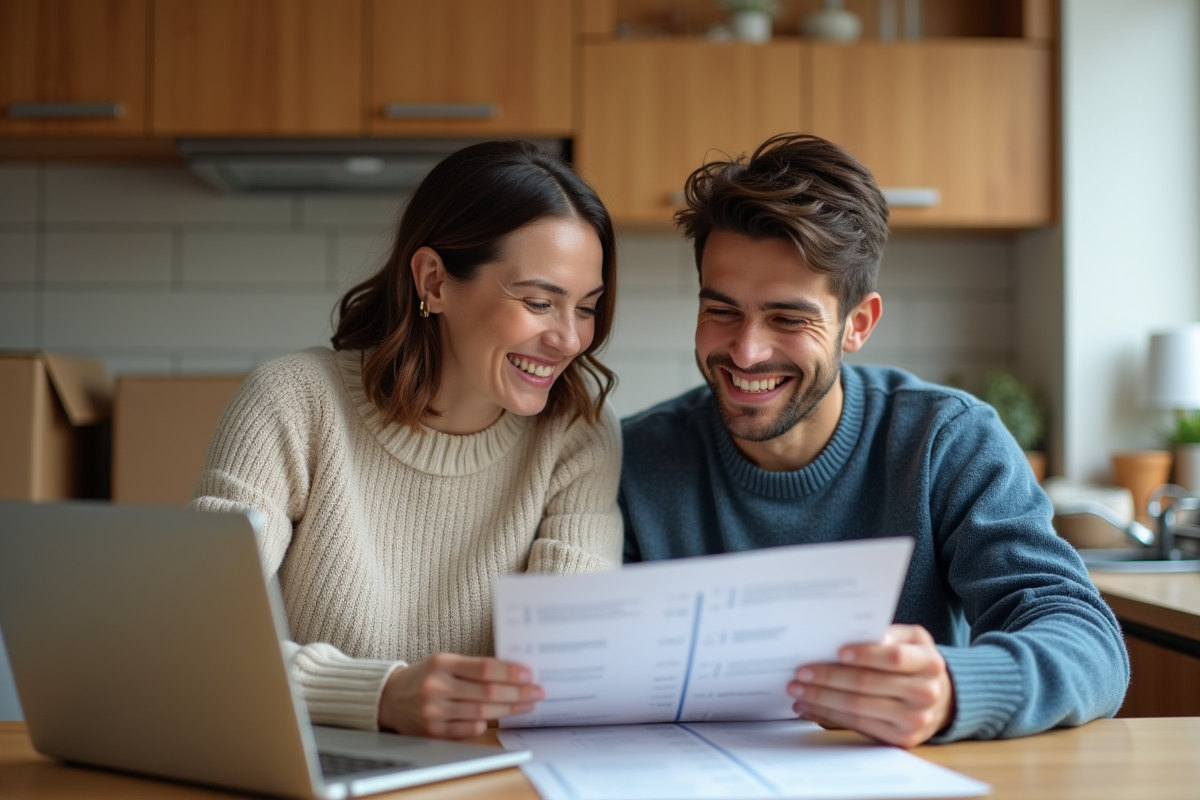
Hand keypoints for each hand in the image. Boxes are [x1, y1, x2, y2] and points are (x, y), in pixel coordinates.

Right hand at [378, 653, 542, 738]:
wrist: (389, 698)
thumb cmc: (424, 677)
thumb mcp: (444, 662)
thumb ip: (473, 667)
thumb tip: (512, 673)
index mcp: (442, 664)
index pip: (484, 669)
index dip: (510, 673)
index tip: (529, 674)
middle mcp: (437, 687)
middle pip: (487, 692)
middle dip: (517, 693)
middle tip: (537, 692)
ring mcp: (434, 712)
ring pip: (481, 712)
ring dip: (509, 709)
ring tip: (526, 705)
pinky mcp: (433, 731)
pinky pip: (467, 730)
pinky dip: (485, 724)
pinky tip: (500, 719)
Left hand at [788, 624, 954, 747]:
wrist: (940, 699)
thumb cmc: (915, 661)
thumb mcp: (913, 640)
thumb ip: (891, 634)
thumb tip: (859, 633)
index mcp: (929, 663)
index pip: (894, 658)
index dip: (865, 654)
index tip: (837, 651)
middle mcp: (925, 693)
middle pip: (868, 684)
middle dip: (830, 677)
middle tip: (801, 672)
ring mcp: (913, 719)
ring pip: (858, 707)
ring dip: (822, 698)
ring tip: (798, 690)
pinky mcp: (900, 738)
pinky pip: (857, 725)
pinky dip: (829, 715)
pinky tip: (810, 706)